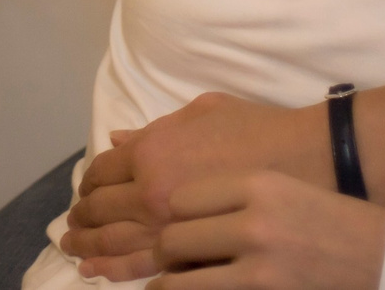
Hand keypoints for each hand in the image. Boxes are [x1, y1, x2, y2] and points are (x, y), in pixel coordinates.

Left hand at [62, 95, 328, 279]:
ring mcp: (177, 229)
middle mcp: (155, 191)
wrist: (314, 162)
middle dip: (82, 223)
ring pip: (120, 247)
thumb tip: (117, 138)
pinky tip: (113, 278)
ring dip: (94, 254)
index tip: (83, 194)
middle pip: (103, 213)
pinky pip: (154, 272)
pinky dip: (126, 275)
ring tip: (79, 260)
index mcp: (153, 151)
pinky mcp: (202, 258)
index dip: (88, 186)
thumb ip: (156, 128)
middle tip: (70, 231)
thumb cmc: (262, 130)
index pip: (102, 173)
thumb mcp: (205, 111)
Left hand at [154, 173, 384, 289]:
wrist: (383, 256)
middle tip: (167, 257)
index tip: (171, 222)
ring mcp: (260, 266)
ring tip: (167, 281)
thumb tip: (164, 191)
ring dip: (170, 281)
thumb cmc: (328, 214)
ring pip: (181, 277)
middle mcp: (254, 222)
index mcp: (255, 183)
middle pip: (175, 238)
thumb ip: (225, 183)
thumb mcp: (278, 183)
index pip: (180, 200)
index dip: (171, 215)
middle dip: (165, 252)